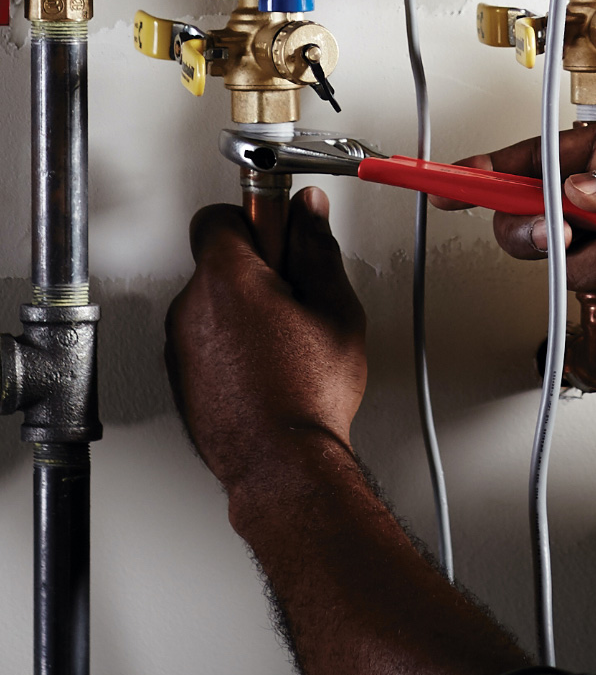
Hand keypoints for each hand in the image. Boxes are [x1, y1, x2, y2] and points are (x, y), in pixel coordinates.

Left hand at [165, 187, 365, 492]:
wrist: (282, 464)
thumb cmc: (308, 395)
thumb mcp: (336, 310)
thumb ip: (318, 249)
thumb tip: (309, 211)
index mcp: (228, 278)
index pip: (222, 215)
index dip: (257, 219)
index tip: (282, 232)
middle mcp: (192, 307)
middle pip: (218, 260)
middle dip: (257, 268)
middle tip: (297, 295)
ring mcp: (180, 345)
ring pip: (213, 303)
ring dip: (244, 309)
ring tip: (288, 341)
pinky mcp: (181, 376)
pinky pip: (205, 339)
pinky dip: (231, 343)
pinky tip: (269, 366)